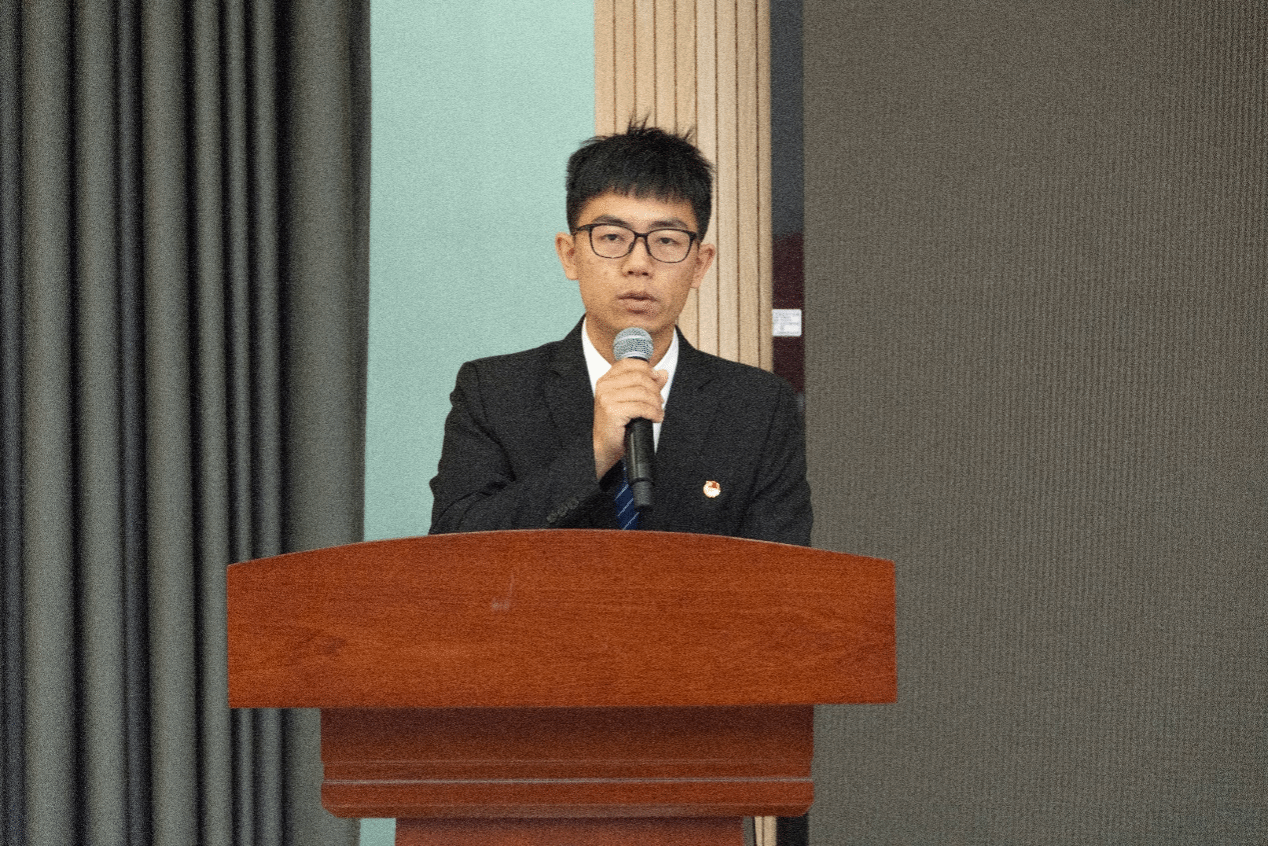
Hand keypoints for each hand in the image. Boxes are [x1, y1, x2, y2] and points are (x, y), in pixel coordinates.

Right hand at [592, 358, 667, 477]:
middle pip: (640, 377)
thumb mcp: (632, 400)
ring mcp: (607, 398)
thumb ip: (647, 385)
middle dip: (655, 389)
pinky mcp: (612, 411)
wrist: (604, 446)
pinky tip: (656, 418)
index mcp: (607, 380)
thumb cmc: (617, 424)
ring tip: (658, 411)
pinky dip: (653, 413)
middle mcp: (605, 386)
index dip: (648, 369)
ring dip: (656, 403)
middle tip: (660, 401)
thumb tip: (663, 373)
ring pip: (643, 392)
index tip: (657, 379)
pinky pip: (641, 407)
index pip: (630, 363)